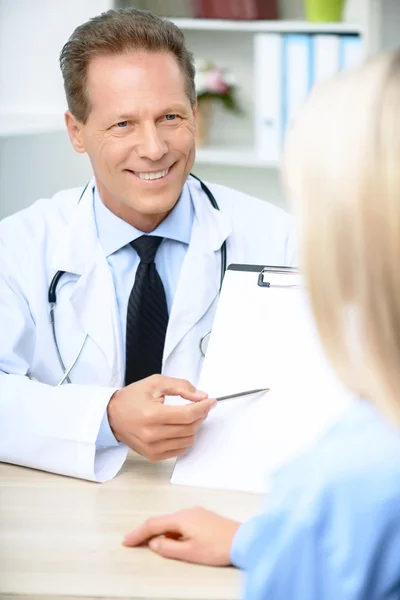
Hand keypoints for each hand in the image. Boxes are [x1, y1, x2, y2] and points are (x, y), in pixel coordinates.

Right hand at [107, 375, 215, 460]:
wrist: (111, 416)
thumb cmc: (132, 398)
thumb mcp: (155, 383)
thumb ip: (180, 386)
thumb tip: (201, 396)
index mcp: (152, 415)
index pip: (187, 415)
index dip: (203, 408)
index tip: (211, 402)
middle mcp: (152, 435)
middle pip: (190, 428)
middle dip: (200, 415)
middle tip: (200, 405)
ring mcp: (152, 448)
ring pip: (187, 440)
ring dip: (193, 427)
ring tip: (188, 415)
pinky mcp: (153, 456)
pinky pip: (180, 450)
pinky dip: (185, 438)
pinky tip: (179, 427)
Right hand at [123, 507, 239, 565]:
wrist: (243, 540)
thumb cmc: (218, 548)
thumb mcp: (190, 553)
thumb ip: (169, 548)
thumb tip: (154, 543)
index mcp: (181, 519)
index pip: (153, 524)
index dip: (138, 533)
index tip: (126, 541)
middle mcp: (187, 511)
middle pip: (161, 520)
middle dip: (146, 531)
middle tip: (133, 542)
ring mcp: (196, 512)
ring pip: (171, 521)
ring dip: (159, 531)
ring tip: (150, 543)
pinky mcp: (203, 516)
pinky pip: (181, 521)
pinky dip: (171, 529)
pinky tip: (172, 539)